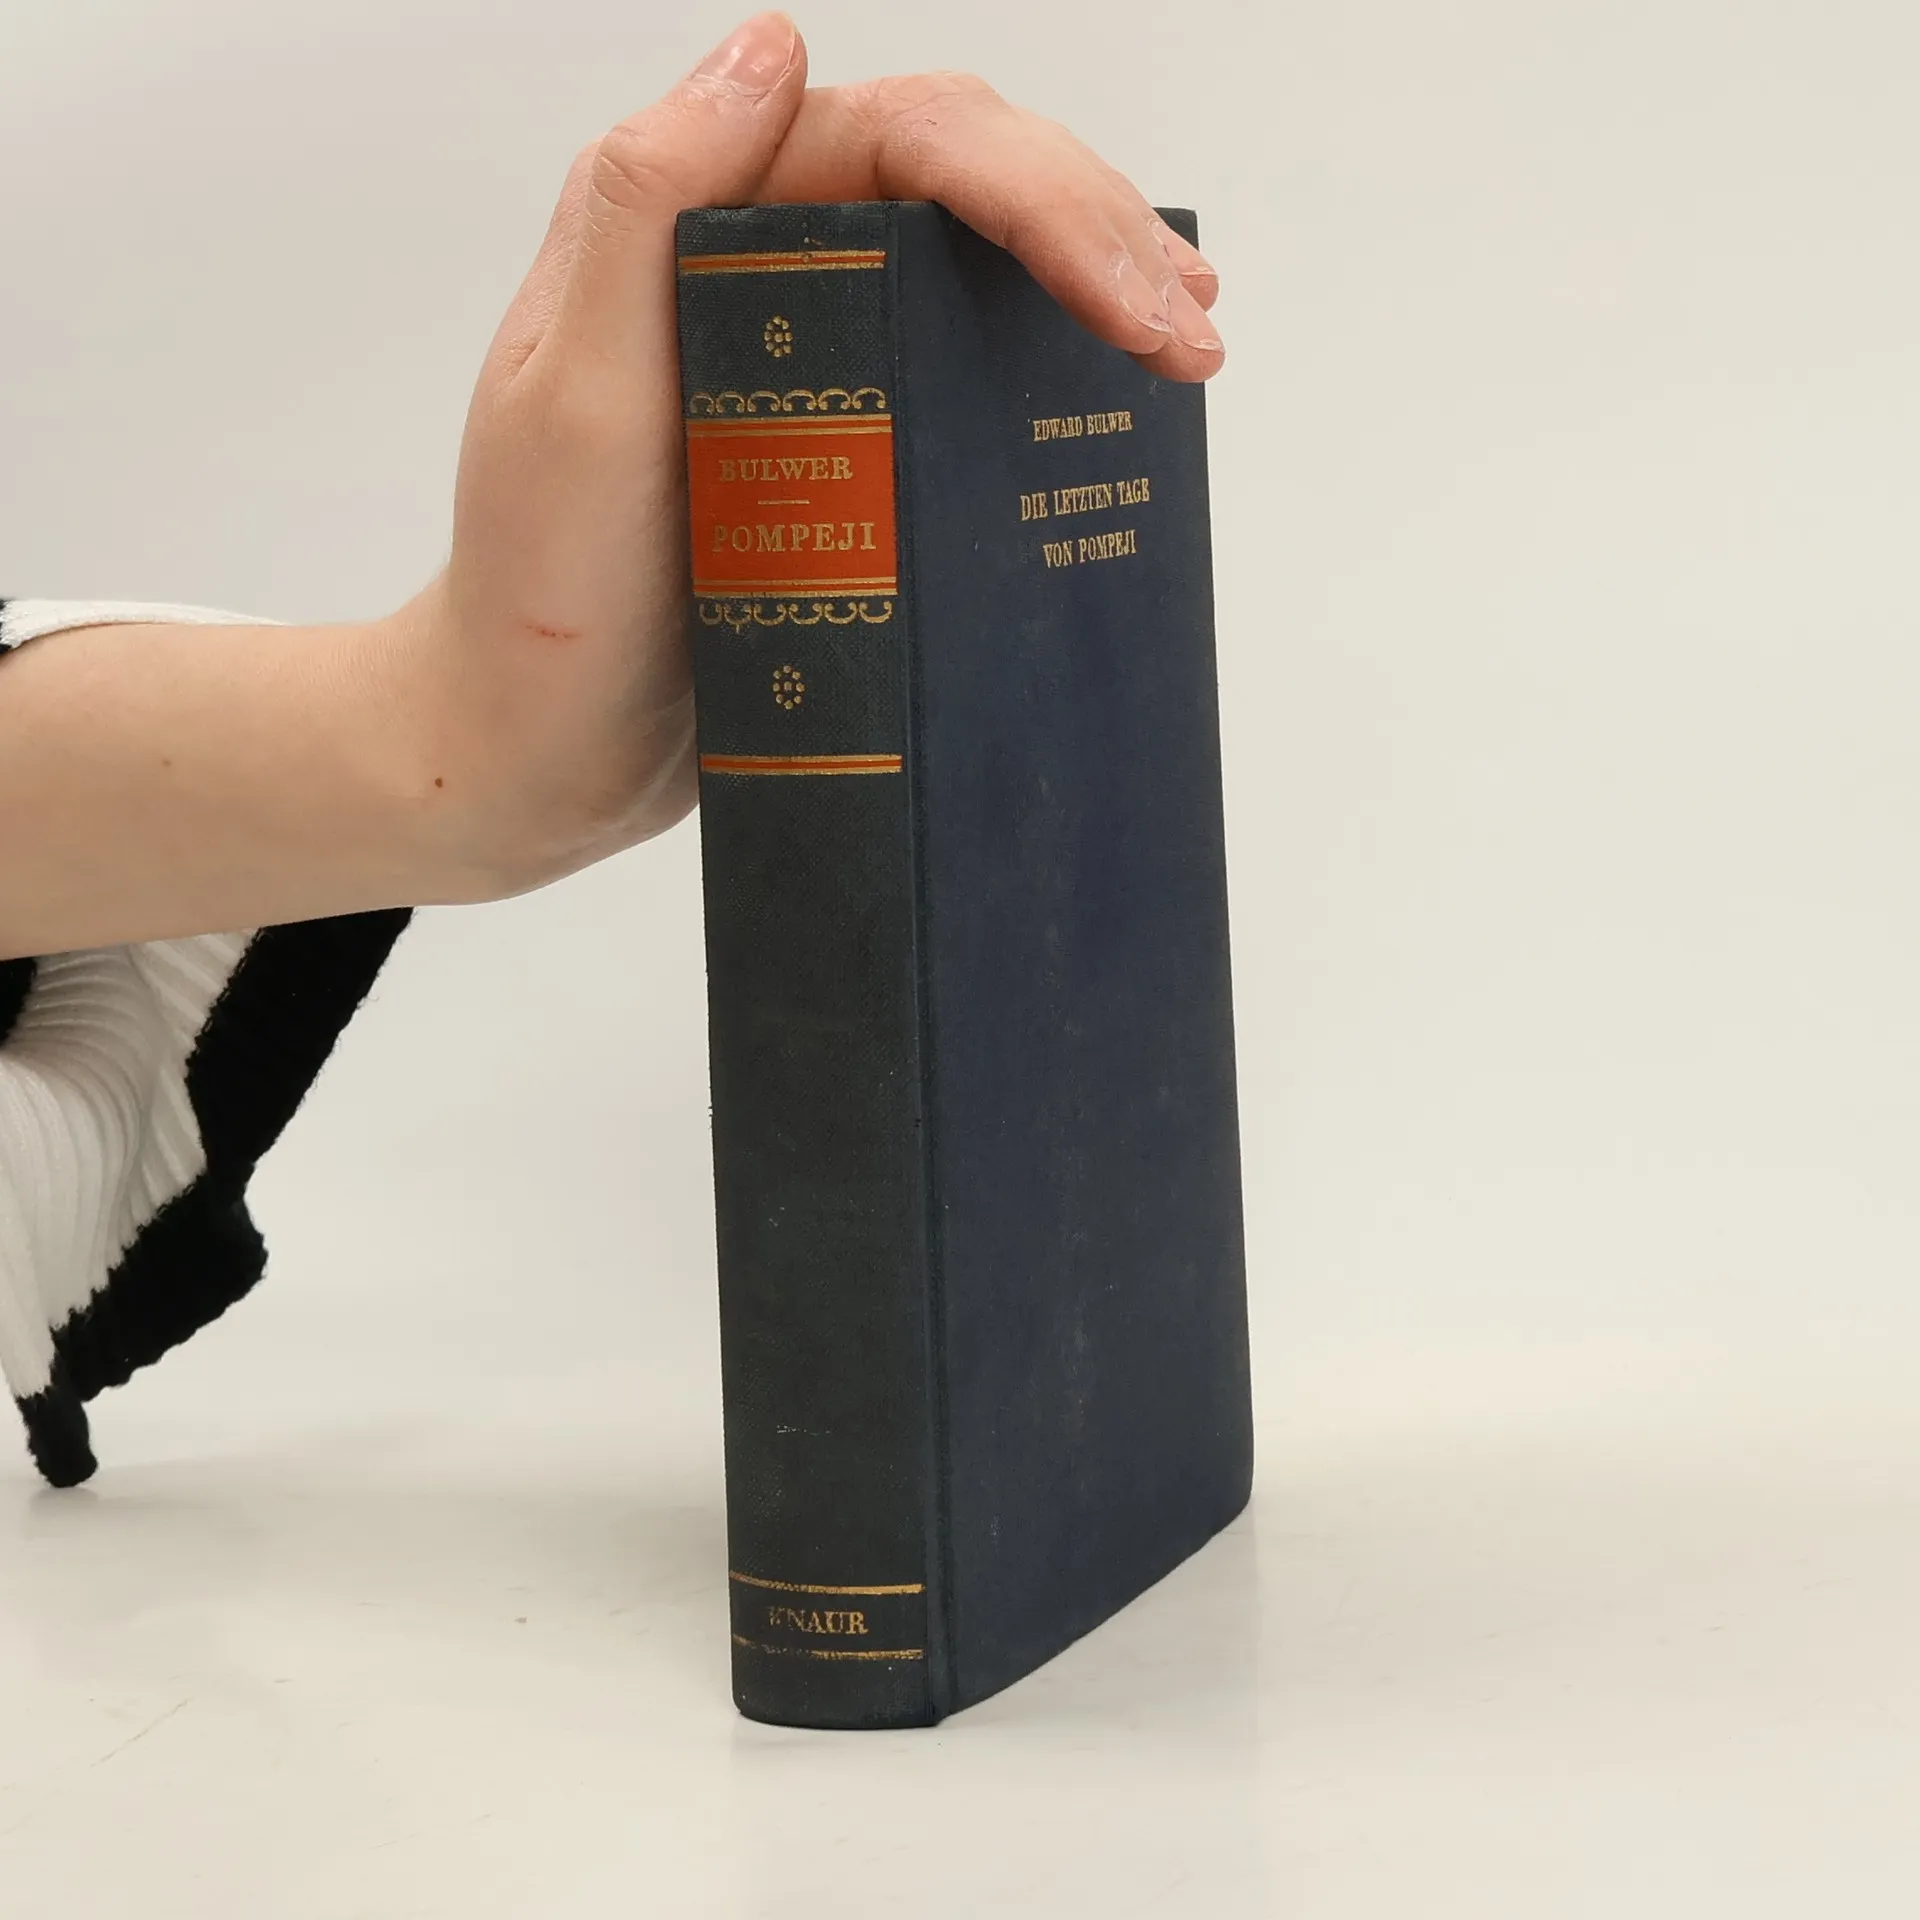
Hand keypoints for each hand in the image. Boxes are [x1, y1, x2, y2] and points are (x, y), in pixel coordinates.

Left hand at [0, 15, 1222, 956]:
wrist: (539, 748)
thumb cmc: (541, 595)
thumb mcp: (574, 396)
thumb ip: (641, 207)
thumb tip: (771, 45)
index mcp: (701, 223)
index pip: (907, 144)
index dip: (1041, 195)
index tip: (1131, 300)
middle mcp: (764, 265)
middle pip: (963, 182)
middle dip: (1098, 232)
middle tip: (1195, 331)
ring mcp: (812, 356)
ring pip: (976, 262)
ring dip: (1097, 278)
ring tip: (1190, 340)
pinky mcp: (844, 447)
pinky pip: (962, 367)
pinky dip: (1050, 363)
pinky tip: (1116, 391)